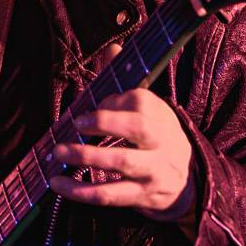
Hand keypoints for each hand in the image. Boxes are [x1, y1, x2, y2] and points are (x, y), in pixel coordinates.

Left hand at [47, 49, 197, 224]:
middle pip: (139, 128)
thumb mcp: (148, 111)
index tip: (89, 109)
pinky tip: (59, 184)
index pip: (140, 101)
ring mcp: (155, 171)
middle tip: (74, 124)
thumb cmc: (155, 139)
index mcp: (163, 116)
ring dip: (86, 156)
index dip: (112, 102)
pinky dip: (81, 192)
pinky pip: (110, 194)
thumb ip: (126, 82)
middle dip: (103, 123)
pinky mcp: (142, 196)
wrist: (187, 182)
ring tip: (58, 152)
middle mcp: (163, 142)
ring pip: (123, 162)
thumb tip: (113, 49)